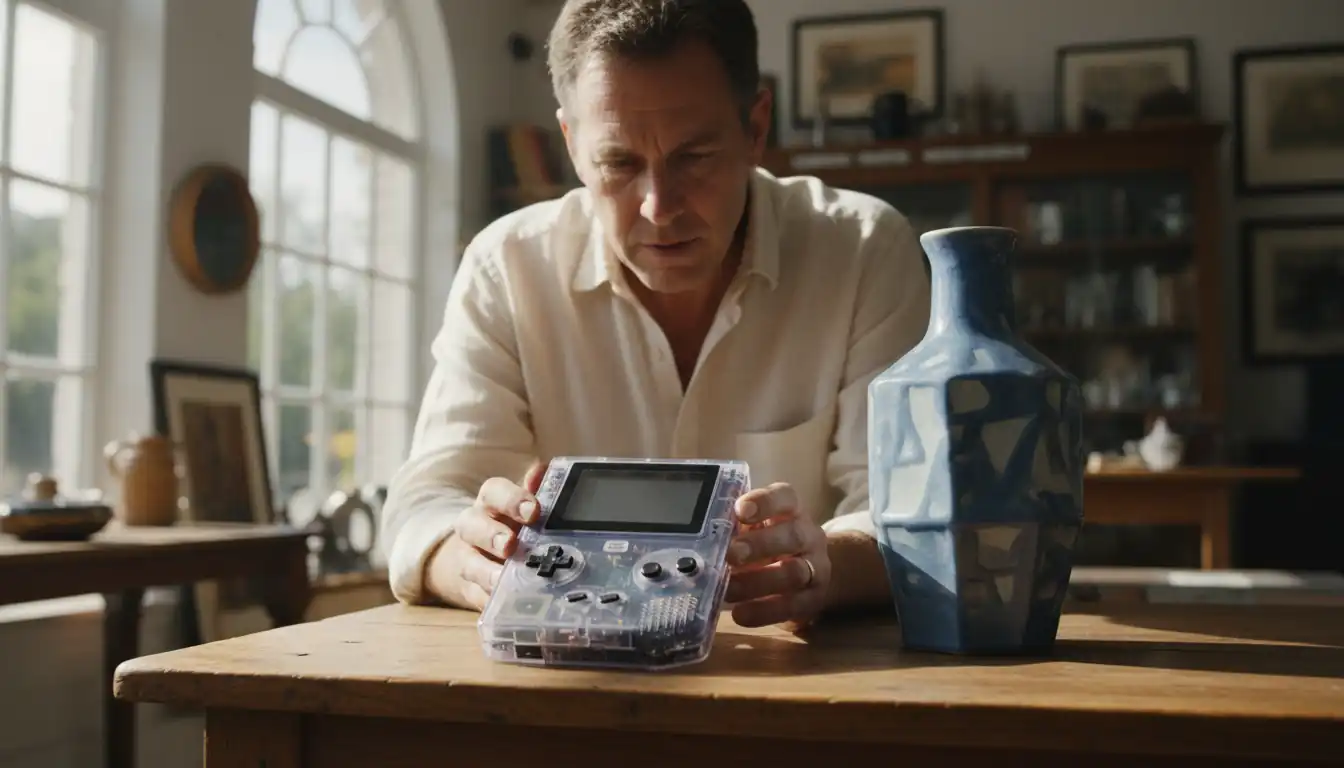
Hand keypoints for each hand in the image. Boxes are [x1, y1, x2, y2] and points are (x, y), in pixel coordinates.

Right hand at [426, 461, 545, 610]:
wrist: (489, 555)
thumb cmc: (516, 523)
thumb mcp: (527, 505)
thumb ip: (537, 490)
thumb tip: (542, 470)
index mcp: (491, 502)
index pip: (494, 492)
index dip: (512, 499)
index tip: (534, 510)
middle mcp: (474, 528)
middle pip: (471, 525)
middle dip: (491, 535)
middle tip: (511, 545)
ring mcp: (469, 560)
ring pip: (468, 564)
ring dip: (486, 572)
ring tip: (502, 579)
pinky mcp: (472, 590)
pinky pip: (476, 596)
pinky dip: (489, 599)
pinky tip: (504, 603)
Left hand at [723, 482, 829, 630]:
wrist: (812, 573)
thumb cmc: (770, 543)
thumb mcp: (755, 529)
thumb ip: (734, 528)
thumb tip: (697, 539)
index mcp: (791, 510)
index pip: (784, 497)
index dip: (764, 502)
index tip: (740, 510)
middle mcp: (809, 535)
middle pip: (793, 535)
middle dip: (760, 545)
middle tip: (730, 554)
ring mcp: (816, 567)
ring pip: (795, 572)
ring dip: (758, 582)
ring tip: (728, 590)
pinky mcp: (813, 598)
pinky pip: (793, 605)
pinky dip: (765, 611)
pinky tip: (741, 614)